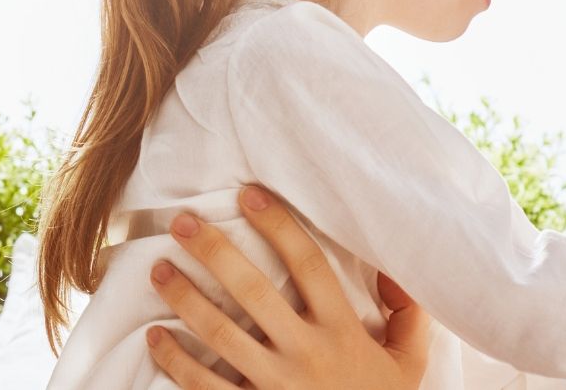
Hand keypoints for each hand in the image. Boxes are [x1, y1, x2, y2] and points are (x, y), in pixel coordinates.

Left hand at [145, 185, 430, 388]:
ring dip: (185, 298)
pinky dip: (176, 361)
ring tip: (160, 267)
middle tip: (184, 222)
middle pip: (254, 292)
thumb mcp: (410, 364)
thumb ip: (408, 315)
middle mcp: (307, 355)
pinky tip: (155, 335)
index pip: (309, 265)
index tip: (248, 195)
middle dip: (216, 253)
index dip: (279, 226)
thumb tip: (396, 269)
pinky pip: (205, 387)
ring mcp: (275, 387)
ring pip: (221, 335)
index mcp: (344, 332)